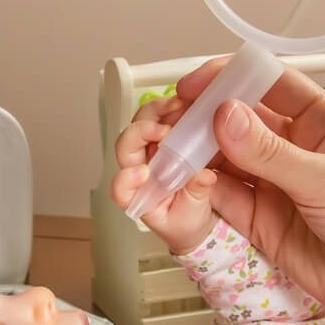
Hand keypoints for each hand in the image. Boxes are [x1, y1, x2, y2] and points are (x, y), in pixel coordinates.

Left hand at [109, 96, 217, 254]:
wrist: (195, 217)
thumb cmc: (185, 221)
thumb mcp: (192, 215)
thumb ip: (195, 195)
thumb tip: (204, 175)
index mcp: (139, 195)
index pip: (121, 188)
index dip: (126, 179)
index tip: (144, 173)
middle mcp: (139, 169)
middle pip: (127, 145)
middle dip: (141, 131)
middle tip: (164, 128)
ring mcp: (151, 150)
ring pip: (141, 123)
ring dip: (157, 111)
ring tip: (179, 105)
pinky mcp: (166, 136)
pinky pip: (163, 116)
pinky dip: (174, 107)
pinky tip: (189, 103)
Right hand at [178, 59, 324, 324]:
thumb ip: (272, 153)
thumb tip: (223, 115)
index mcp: (320, 120)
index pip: (267, 83)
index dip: (226, 78)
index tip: (190, 86)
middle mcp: (291, 146)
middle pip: (233, 119)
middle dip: (197, 118)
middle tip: (163, 125)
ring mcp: (272, 183)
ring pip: (219, 157)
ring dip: (188, 154)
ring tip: (157, 154)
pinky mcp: (257, 220)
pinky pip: (217, 197)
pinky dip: (191, 189)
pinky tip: (171, 183)